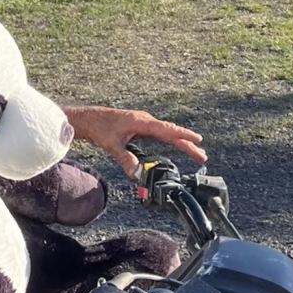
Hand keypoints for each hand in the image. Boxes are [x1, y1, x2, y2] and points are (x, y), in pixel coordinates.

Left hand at [64, 106, 206, 177]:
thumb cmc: (100, 128)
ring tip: (197, 153)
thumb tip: (137, 173)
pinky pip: (160, 134)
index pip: (167, 129)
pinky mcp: (140, 127)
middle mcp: (145, 121)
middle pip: (171, 133)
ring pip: (167, 133)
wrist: (89, 118)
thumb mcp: (112, 145)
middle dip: (188, 144)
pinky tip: (177, 145)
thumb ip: (125, 159)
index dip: (183, 135)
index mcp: (142, 122)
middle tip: (203, 156)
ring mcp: (144, 123)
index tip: (198, 140)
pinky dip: (171, 140)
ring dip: (181, 142)